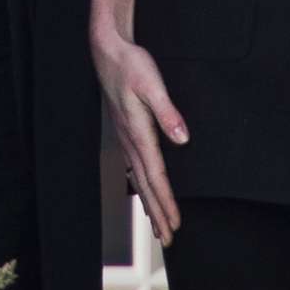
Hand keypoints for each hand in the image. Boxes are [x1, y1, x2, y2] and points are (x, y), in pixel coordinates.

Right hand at [92, 31, 186, 245]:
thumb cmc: (130, 64)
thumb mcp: (151, 83)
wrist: (107, 50)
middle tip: (168, 239)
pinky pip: (134, 167)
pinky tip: (144, 191)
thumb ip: (168, 112)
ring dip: (149, 204)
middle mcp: (129, 140)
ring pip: (138, 179)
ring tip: (157, 226)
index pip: (155, 175)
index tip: (176, 224)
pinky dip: (141, 186)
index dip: (166, 201)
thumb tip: (182, 139)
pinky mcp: (125, 130)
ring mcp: (125, 137)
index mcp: (137, 132)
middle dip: (157, 213)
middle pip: (145, 185)